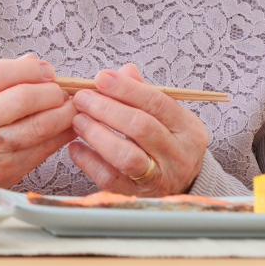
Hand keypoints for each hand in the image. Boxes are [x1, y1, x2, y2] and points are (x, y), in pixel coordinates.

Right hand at [0, 53, 76, 188]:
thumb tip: (37, 64)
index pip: (0, 73)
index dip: (30, 70)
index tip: (45, 70)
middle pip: (24, 98)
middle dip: (51, 91)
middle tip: (58, 90)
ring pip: (41, 125)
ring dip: (63, 112)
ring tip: (67, 106)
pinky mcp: (6, 169)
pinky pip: (45, 148)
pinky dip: (62, 133)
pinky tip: (66, 125)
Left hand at [67, 63, 208, 195]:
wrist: (181, 186)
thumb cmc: (168, 142)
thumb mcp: (167, 117)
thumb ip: (145, 93)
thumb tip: (124, 71)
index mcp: (188, 129)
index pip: (157, 103)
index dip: (126, 89)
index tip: (101, 78)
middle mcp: (179, 155)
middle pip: (141, 127)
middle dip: (106, 109)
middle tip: (82, 98)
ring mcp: (160, 178)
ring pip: (126, 155)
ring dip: (96, 134)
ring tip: (78, 120)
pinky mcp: (137, 194)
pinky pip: (110, 178)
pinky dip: (89, 161)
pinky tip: (75, 147)